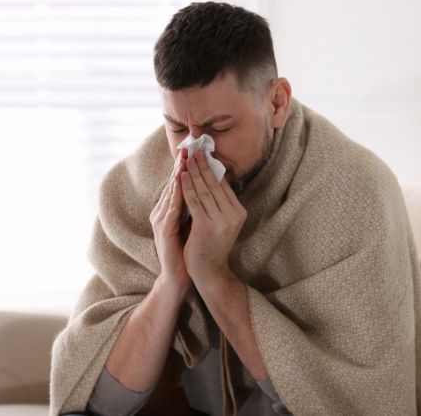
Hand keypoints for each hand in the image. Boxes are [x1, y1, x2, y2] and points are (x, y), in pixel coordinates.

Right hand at [149, 148, 190, 294]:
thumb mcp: (194, 222)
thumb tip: (210, 187)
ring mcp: (161, 221)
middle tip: (189, 148)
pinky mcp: (163, 231)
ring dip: (177, 176)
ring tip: (184, 160)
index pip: (177, 183)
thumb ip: (196, 206)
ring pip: (170, 193)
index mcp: (169, 209)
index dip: (185, 167)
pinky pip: (171, 209)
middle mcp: (162, 212)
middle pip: (172, 184)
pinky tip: (181, 184)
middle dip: (181, 166)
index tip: (194, 151)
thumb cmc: (188, 249)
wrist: (180, 275)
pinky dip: (176, 195)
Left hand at [181, 150, 246, 292]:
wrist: (209, 271)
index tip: (204, 152)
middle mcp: (233, 215)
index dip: (213, 167)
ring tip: (186, 158)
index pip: (224, 185)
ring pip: (203, 190)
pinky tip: (181, 175)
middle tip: (195, 148)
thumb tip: (213, 176)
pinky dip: (186, 186)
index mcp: (239, 212)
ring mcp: (221, 221)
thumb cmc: (211, 245)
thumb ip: (219, 203)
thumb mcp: (221, 221)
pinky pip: (194, 201)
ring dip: (193, 172)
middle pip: (214, 184)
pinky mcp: (206, 226)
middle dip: (203, 165)